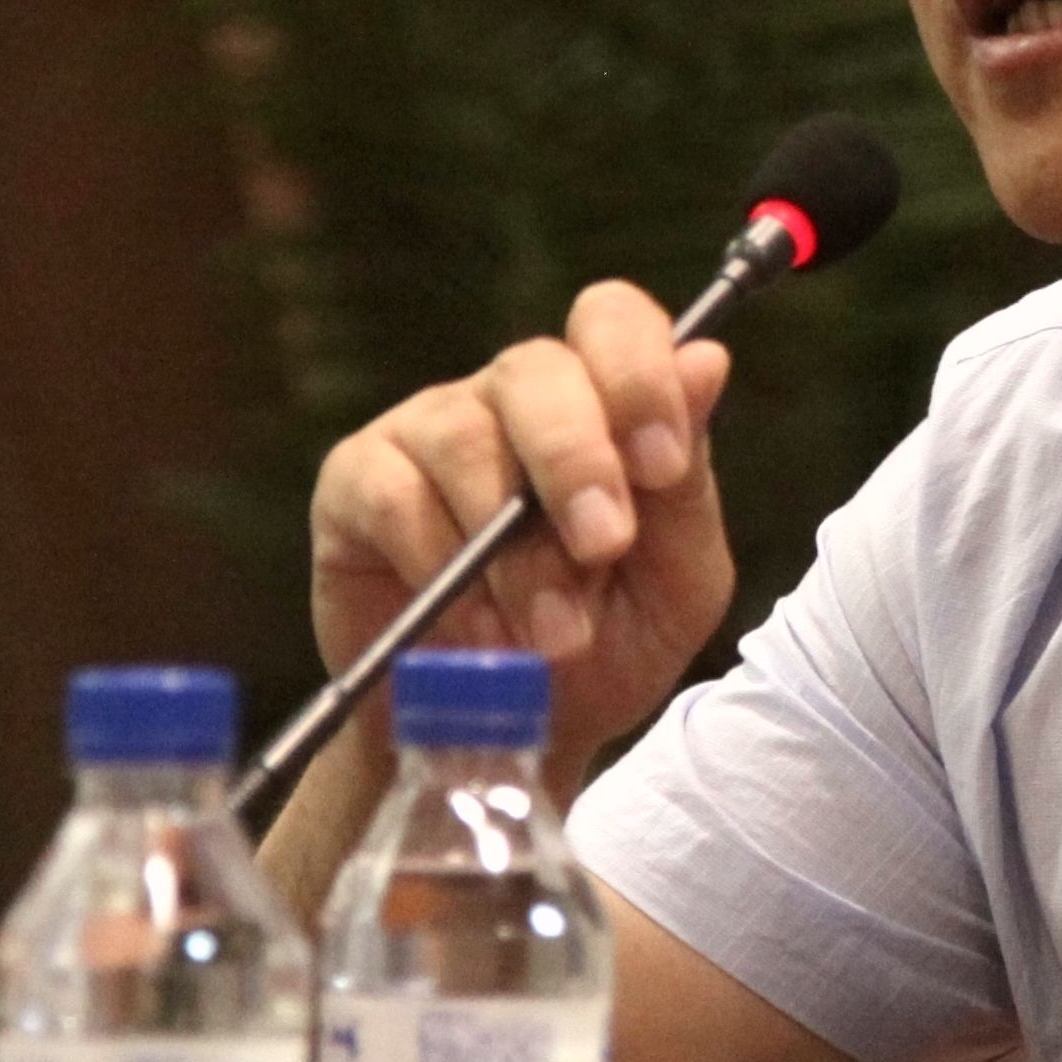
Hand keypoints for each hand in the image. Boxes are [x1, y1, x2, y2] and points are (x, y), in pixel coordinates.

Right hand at [311, 281, 734, 790]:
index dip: (638, 374)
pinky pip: (393, 494)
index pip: (612, 321)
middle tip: (603, 548)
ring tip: (550, 636)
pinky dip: (440, 569)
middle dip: (577, 459)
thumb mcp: (675, 583)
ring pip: (466, 439)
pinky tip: (477, 634)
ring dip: (515, 549)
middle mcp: (509, 398)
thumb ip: (687, 484)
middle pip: (535, 368)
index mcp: (598, 402)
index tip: (663, 467)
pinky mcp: (355, 484)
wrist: (508, 741)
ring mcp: (427, 431)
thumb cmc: (602, 647)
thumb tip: (706, 359)